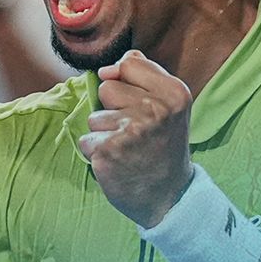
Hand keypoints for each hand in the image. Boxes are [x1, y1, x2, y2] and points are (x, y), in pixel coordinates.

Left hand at [79, 50, 193, 227]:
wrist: (168, 197)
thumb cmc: (163, 147)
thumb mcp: (170, 106)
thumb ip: (144, 75)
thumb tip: (108, 68)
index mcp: (174, 93)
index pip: (129, 64)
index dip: (128, 85)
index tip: (142, 107)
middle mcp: (154, 109)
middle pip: (107, 88)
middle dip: (115, 109)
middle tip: (136, 133)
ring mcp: (130, 130)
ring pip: (95, 116)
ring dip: (105, 134)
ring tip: (127, 149)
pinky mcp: (108, 150)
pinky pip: (86, 139)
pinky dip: (96, 153)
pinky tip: (117, 162)